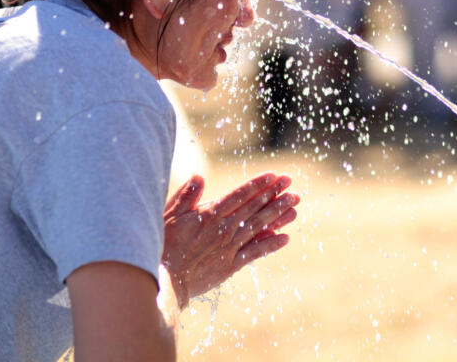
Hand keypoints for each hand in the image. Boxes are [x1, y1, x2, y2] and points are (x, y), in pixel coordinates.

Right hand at [161, 173, 298, 308]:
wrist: (165, 280)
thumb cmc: (162, 245)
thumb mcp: (169, 215)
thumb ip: (186, 195)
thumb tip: (199, 177)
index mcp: (210, 214)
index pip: (240, 195)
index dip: (258, 184)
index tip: (274, 176)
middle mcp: (224, 228)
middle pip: (254, 207)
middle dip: (273, 193)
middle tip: (290, 183)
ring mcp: (229, 247)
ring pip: (259, 227)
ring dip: (278, 215)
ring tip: (294, 205)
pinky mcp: (230, 265)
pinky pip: (255, 253)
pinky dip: (270, 244)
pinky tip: (284, 237)